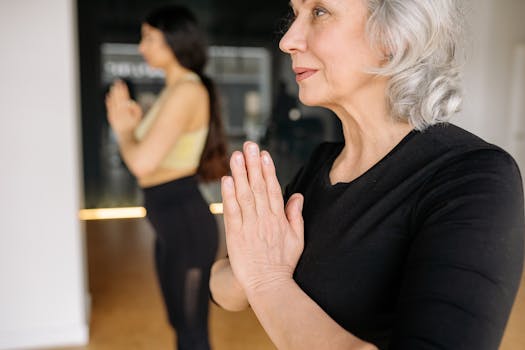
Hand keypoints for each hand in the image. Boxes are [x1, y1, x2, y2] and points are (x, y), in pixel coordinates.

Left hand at [105, 80, 141, 136]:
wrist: (128, 137)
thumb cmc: (135, 127)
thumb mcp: (139, 117)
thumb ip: (135, 108)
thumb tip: (129, 102)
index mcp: (125, 112)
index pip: (124, 97)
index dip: (123, 90)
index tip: (123, 83)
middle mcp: (118, 114)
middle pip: (117, 98)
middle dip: (117, 89)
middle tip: (117, 82)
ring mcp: (114, 116)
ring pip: (112, 102)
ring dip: (112, 94)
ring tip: (112, 87)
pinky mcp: (111, 119)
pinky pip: (109, 108)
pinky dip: (108, 102)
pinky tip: (108, 97)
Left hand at [221, 142, 303, 296]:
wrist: (268, 285)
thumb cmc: (283, 263)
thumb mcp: (297, 238)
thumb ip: (296, 215)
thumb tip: (297, 195)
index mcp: (278, 218)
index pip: (272, 188)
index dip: (267, 170)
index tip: (263, 154)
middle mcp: (264, 219)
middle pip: (258, 186)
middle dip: (253, 164)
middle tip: (248, 145)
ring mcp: (249, 226)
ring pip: (244, 195)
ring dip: (240, 174)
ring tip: (236, 156)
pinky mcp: (236, 235)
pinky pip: (232, 212)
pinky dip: (229, 195)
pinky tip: (227, 180)